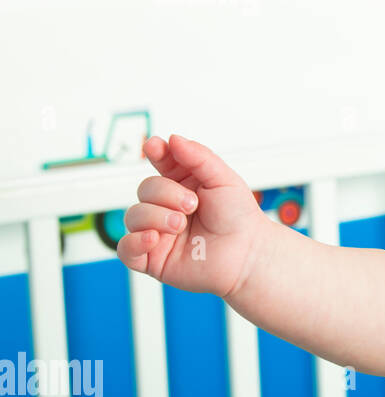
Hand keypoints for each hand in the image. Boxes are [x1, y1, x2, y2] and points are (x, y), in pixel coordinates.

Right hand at [116, 134, 268, 298]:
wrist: (248, 254)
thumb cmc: (239, 217)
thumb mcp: (223, 178)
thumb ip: (198, 156)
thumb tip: (172, 139)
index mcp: (183, 184)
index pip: (160, 162)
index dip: (155, 152)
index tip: (156, 147)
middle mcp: (167, 206)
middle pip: (145, 188)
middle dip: (166, 194)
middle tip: (192, 205)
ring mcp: (158, 231)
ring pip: (133, 216)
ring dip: (156, 217)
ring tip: (181, 225)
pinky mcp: (152, 258)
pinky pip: (125, 248)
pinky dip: (135, 241)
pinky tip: (154, 238)